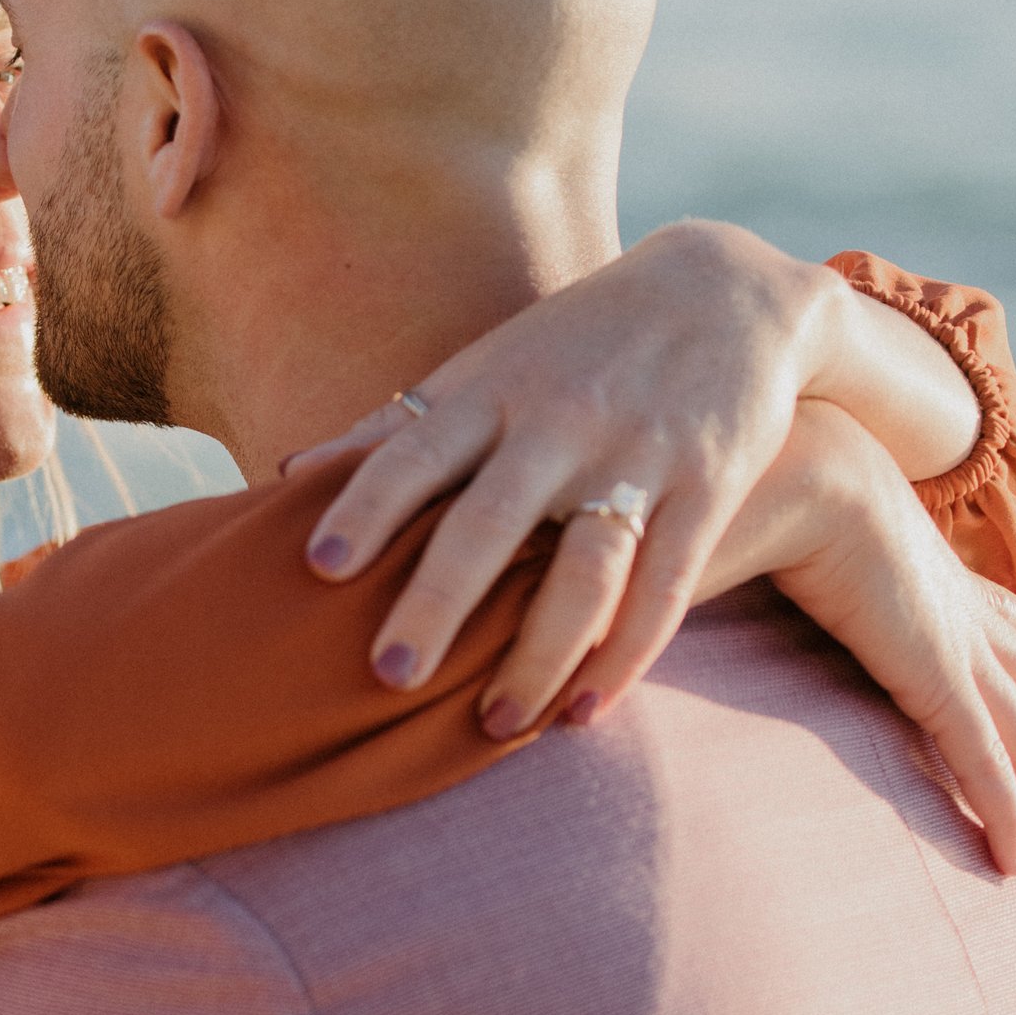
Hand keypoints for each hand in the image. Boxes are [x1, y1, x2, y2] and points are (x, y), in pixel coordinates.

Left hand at [287, 220, 975, 727]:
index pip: (415, 451)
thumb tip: (284, 478)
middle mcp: (561, 424)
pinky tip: (584, 713)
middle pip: (492, 520)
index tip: (318, 566)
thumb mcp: (485, 368)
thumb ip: (393, 430)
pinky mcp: (706, 491)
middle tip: (390, 676)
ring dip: (539, 652)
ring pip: (585, 569)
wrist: (731, 290)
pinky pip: (664, 587)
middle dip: (439, 598)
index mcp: (493, 392)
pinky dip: (625, 656)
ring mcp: (638, 458)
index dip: (365, 505)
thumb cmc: (574, 347)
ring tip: (495, 724)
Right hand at [751, 406, 1015, 877]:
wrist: (795, 474)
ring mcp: (954, 648)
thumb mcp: (776, 541)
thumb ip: (757, 570)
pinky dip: (1004, 813)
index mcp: (925, 574)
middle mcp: (955, 613)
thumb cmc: (766, 498)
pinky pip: (984, 762)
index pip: (995, 618)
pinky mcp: (938, 679)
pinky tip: (1015, 859)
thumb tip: (705, 577)